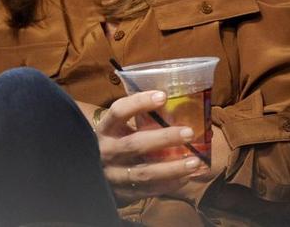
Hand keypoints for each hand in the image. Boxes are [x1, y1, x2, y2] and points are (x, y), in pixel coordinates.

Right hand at [96, 90, 202, 204]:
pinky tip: (185, 177)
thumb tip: (171, 104)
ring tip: (195, 161)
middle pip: (136, 144)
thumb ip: (137, 119)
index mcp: (105, 129)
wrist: (94, 176)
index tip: (163, 96)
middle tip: (189, 132)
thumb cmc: (114, 142)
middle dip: (164, 138)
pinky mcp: (124, 193)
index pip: (119, 111)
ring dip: (173, 167)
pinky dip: (170, 184)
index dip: (139, 102)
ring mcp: (115, 175)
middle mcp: (107, 151)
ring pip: (145, 172)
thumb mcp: (117, 128)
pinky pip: (149, 190)